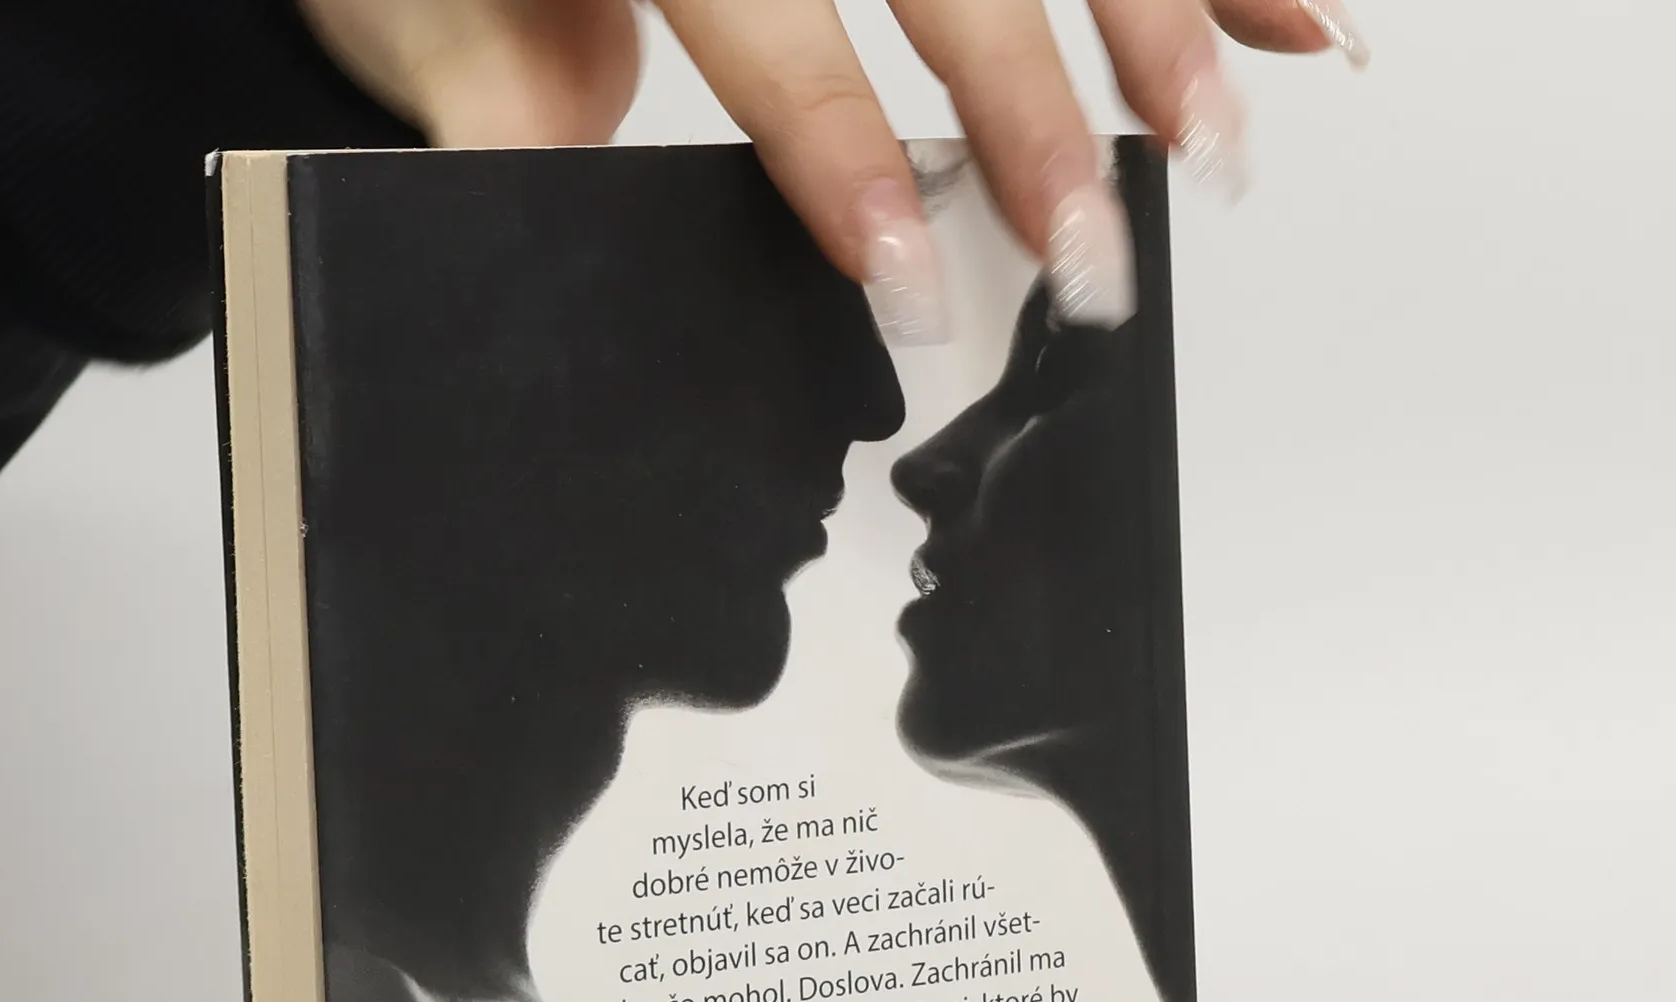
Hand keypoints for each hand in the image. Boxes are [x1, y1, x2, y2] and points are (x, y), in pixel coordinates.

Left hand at [296, 0, 1367, 336]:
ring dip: (1159, 1)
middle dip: (1031, 99)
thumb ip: (491, 117)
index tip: (912, 273)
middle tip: (1090, 252)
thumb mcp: (419, 15)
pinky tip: (1284, 15)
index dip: (842, 140)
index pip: (767, 9)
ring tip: (1227, 133)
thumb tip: (529, 256)